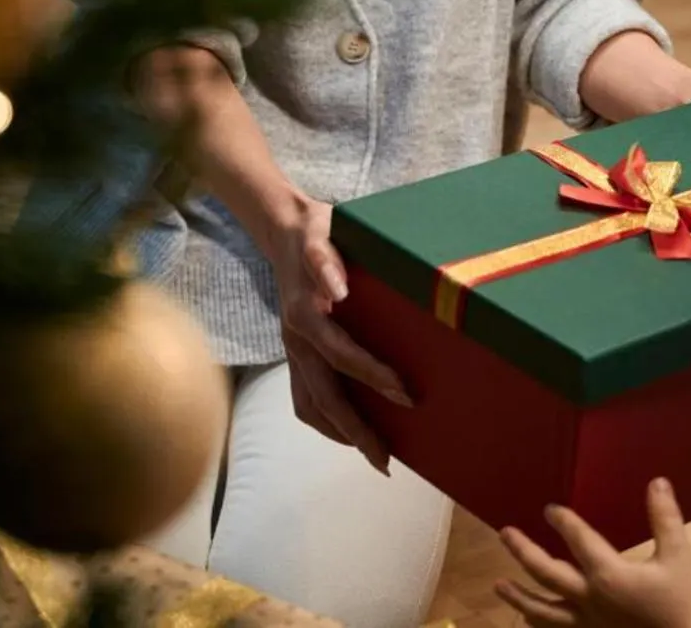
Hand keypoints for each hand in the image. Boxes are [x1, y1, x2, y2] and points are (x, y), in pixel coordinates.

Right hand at [269, 195, 411, 471]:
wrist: (285, 230)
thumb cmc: (316, 232)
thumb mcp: (323, 234)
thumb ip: (327, 260)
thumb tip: (338, 291)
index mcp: (304, 314)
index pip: (341, 355)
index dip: (372, 377)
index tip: (406, 395)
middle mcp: (295, 339)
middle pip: (324, 396)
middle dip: (356, 430)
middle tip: (388, 460)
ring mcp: (292, 350)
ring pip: (310, 405)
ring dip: (340, 433)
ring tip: (374, 454)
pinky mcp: (294, 354)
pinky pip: (305, 398)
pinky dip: (328, 421)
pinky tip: (352, 431)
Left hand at [497, 480, 690, 627]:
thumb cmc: (684, 604)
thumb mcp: (679, 557)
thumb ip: (665, 519)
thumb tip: (657, 482)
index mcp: (608, 574)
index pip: (578, 539)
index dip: (563, 521)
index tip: (550, 509)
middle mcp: (589, 599)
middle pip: (546, 572)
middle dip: (523, 550)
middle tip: (504, 534)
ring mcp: (587, 624)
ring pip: (542, 611)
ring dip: (518, 596)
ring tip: (498, 585)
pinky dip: (538, 625)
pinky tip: (527, 620)